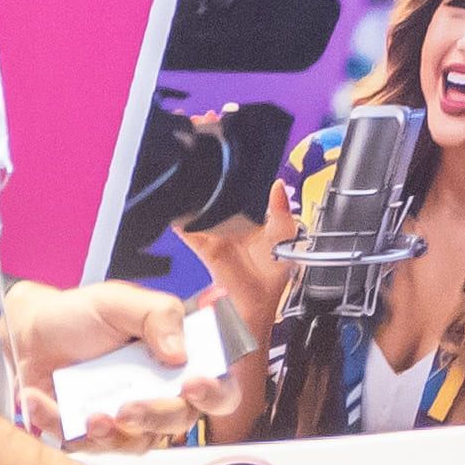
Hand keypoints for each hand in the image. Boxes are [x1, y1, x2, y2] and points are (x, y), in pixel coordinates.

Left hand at [2, 277, 248, 442]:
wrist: (31, 330)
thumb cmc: (83, 315)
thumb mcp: (120, 300)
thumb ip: (158, 314)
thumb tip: (180, 352)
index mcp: (179, 365)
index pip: (218, 391)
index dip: (215, 394)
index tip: (194, 384)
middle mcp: (158, 397)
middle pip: (178, 424)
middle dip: (155, 417)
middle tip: (130, 407)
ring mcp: (125, 421)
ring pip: (135, 445)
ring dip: (113, 435)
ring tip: (90, 416)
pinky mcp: (88, 435)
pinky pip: (82, 445)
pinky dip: (59, 425)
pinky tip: (39, 400)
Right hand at [178, 163, 296, 345]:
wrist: (257, 307)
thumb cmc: (274, 277)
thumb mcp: (286, 239)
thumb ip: (282, 213)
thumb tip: (279, 186)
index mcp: (257, 215)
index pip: (245, 188)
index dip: (238, 173)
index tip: (232, 157)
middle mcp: (236, 222)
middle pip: (220, 195)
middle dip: (212, 181)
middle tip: (208, 165)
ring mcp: (218, 233)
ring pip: (202, 210)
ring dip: (196, 199)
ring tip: (193, 183)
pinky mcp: (205, 246)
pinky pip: (189, 230)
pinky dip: (182, 220)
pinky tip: (179, 212)